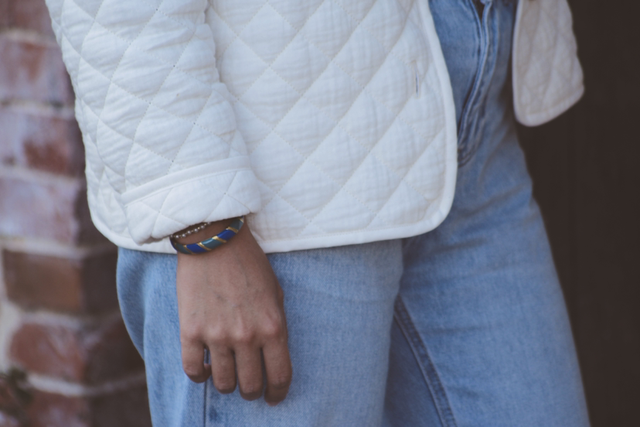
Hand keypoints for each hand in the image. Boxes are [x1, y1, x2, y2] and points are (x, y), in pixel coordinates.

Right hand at [175, 220, 291, 404]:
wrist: (215, 240)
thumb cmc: (250, 264)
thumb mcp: (276, 293)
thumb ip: (276, 326)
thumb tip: (273, 355)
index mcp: (273, 327)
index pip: (279, 377)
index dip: (277, 394)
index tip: (273, 398)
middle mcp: (247, 336)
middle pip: (250, 386)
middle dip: (252, 391)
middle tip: (249, 387)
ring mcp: (217, 336)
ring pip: (223, 383)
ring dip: (227, 385)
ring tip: (226, 377)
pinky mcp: (191, 331)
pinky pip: (193, 370)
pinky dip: (200, 376)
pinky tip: (205, 369)